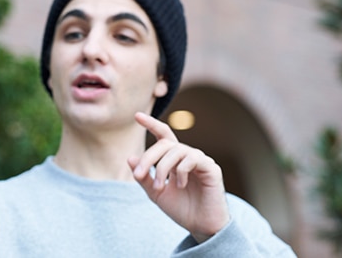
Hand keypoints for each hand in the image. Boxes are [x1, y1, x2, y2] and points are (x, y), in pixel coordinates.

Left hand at [127, 112, 229, 242]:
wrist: (200, 226)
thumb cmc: (181, 209)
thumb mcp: (156, 193)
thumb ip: (144, 177)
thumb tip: (130, 157)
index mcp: (174, 160)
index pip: (163, 136)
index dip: (151, 124)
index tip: (137, 116)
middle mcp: (187, 156)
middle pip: (165, 143)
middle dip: (148, 157)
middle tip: (138, 174)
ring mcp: (200, 160)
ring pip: (176, 150)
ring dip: (162, 167)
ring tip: (159, 186)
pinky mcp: (211, 168)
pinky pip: (192, 158)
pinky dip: (181, 170)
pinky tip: (180, 185)